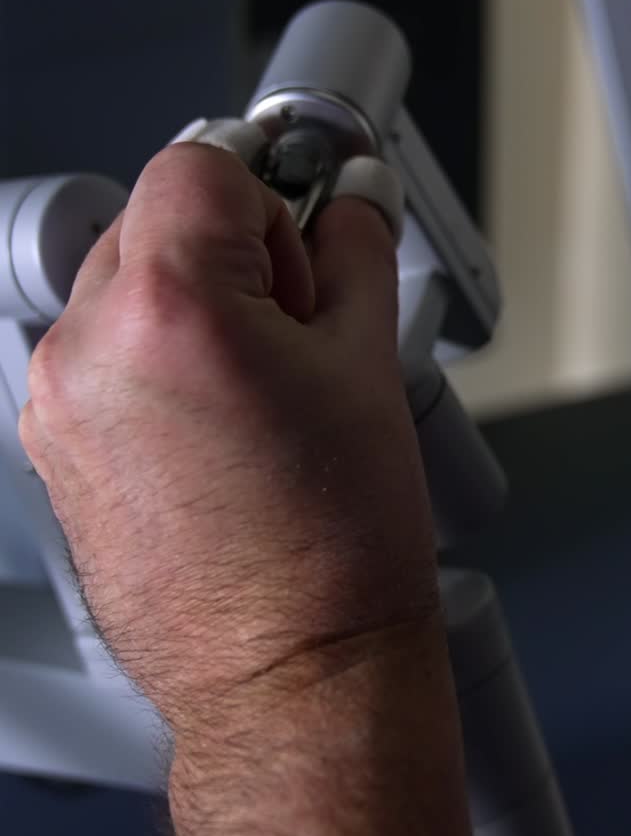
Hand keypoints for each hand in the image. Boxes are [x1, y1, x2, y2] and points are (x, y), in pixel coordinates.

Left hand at [19, 143, 436, 742]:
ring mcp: (58, 403)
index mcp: (169, 306)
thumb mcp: (369, 364)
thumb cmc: (334, 547)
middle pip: (159, 219)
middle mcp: (87, 347)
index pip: (203, 165)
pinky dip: (163, 360)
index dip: (274, 196)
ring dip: (199, 306)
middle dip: (240, 254)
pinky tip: (227, 429)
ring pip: (129, 286)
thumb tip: (353, 198)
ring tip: (266, 395)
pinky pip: (107, 354)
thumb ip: (357, 250)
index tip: (309, 235)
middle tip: (304, 331)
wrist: (295, 670)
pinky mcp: (55, 448)